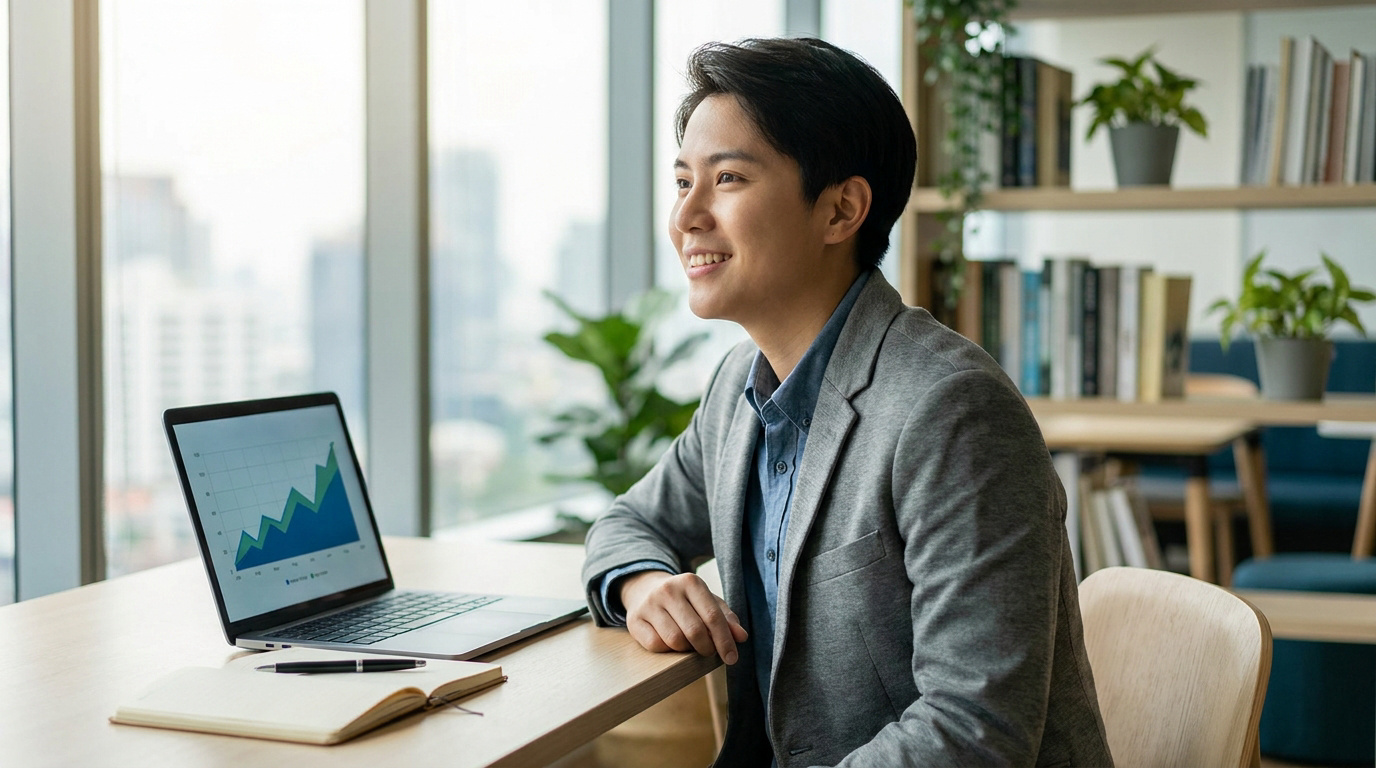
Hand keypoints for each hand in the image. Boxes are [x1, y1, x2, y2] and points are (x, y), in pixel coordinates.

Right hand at [620, 571, 747, 664]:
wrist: (645, 589)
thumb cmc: (684, 600)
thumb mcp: (707, 602)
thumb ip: (726, 618)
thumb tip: (741, 637)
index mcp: (691, 582)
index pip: (713, 616)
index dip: (725, 641)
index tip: (732, 658)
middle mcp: (668, 589)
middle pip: (695, 631)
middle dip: (707, 648)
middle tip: (710, 653)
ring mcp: (649, 604)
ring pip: (675, 640)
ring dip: (687, 650)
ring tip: (690, 646)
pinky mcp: (634, 620)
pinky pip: (656, 645)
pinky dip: (668, 651)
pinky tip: (672, 645)